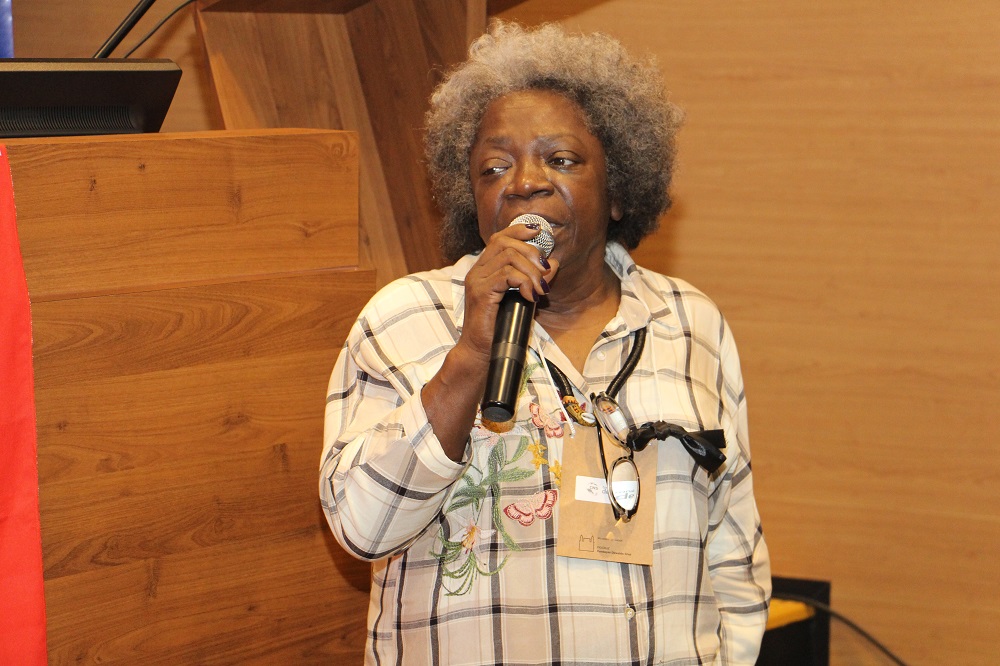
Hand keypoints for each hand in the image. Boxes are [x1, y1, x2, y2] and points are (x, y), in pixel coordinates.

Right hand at [460, 222, 559, 365]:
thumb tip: (553, 263)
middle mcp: (477, 271)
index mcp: (484, 269)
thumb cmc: (499, 329)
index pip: (499, 237)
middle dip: (531, 253)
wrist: (480, 353)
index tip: (539, 232)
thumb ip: (535, 280)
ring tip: (540, 289)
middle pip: (505, 243)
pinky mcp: (481, 293)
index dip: (519, 230)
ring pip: (509, 257)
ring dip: (531, 271)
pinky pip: (507, 275)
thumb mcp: (523, 299)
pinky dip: (524, 282)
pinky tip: (531, 297)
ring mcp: (476, 281)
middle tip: (545, 272)